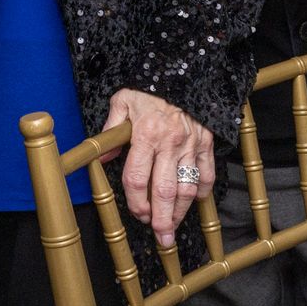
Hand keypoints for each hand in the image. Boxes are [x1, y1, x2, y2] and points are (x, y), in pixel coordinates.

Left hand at [100, 89, 214, 246]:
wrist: (183, 67)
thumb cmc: (148, 86)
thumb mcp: (122, 101)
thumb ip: (111, 131)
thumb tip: (100, 159)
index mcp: (145, 134)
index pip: (136, 178)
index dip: (135, 201)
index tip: (136, 213)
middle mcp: (169, 143)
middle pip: (164, 191)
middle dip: (161, 219)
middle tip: (161, 238)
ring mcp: (191, 144)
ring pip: (186, 188)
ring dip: (180, 212)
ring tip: (173, 228)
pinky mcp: (206, 142)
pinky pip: (206, 173)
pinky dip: (202, 190)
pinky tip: (194, 201)